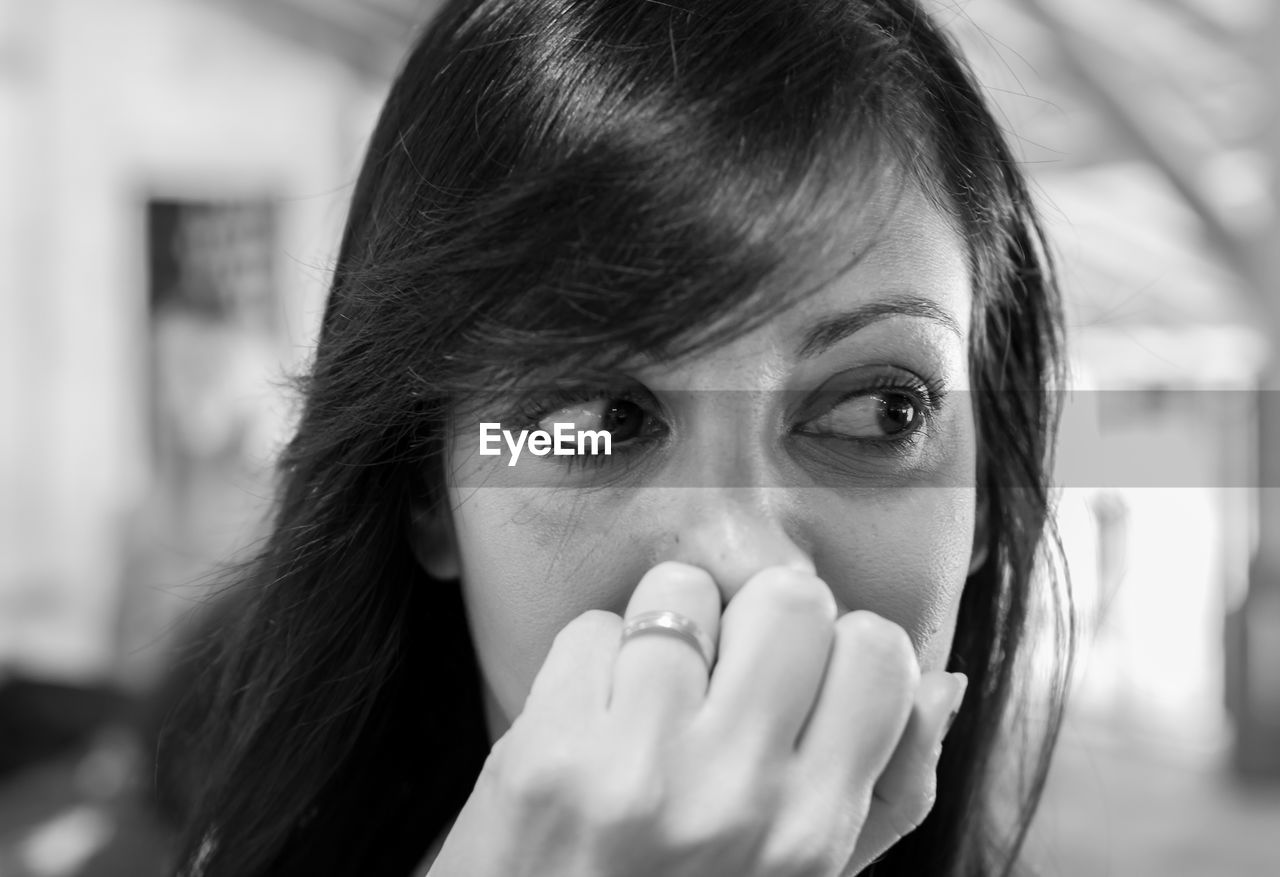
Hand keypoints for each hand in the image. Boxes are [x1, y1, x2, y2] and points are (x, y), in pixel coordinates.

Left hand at [427, 561, 966, 876]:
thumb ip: (888, 792)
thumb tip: (940, 683)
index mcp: (811, 829)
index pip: (879, 651)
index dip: (837, 647)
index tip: (800, 678)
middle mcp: (735, 795)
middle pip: (789, 598)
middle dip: (755, 620)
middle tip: (723, 673)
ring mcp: (637, 769)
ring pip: (682, 592)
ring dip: (666, 631)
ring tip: (649, 695)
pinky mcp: (548, 752)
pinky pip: (592, 628)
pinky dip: (592, 661)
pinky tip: (590, 720)